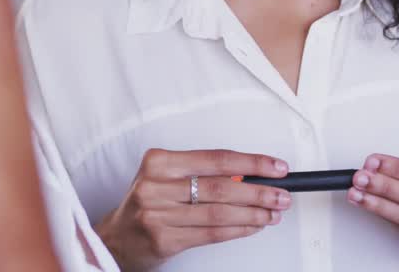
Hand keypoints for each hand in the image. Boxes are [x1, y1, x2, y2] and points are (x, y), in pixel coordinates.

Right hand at [96, 148, 292, 270]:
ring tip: (273, 212)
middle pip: (222, 186)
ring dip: (253, 214)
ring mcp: (158, 214)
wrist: (116, 238)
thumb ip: (203, 173)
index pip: (216, 159)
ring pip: (220, 213)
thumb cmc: (149, 202)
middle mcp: (156, 186)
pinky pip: (211, 234)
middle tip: (282, 194)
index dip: (252, 162)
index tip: (277, 167)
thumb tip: (252, 173)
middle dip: (259, 191)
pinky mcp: (164, 240)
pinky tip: (253, 226)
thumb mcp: (167, 177)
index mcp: (159, 162)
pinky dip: (239, 230)